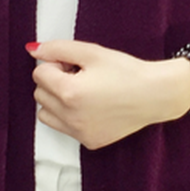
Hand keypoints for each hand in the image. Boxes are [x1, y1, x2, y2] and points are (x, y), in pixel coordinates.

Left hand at [28, 41, 189, 149]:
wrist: (155, 95)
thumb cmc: (127, 72)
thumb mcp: (92, 52)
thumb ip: (58, 48)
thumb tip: (34, 50)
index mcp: (69, 93)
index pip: (39, 74)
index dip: (56, 64)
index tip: (75, 64)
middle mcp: (71, 117)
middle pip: (40, 94)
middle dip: (54, 82)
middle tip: (80, 76)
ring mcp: (79, 132)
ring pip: (46, 114)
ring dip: (57, 101)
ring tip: (82, 92)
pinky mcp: (89, 141)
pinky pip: (65, 128)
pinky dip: (70, 117)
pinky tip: (92, 107)